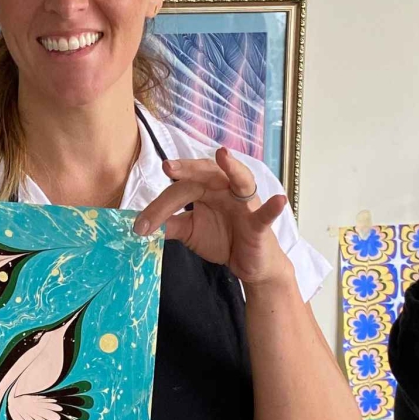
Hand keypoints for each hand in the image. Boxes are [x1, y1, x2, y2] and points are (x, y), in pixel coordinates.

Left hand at [133, 147, 293, 288]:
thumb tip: (142, 224)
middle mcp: (226, 189)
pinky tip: (278, 200)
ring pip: (239, 180)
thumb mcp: (190, 231)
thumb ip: (170, 224)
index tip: (140, 225)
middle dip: (188, 169)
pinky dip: (272, 207)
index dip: (159, 206)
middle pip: (206, 174)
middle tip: (168, 167)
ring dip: (232, 167)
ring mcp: (245, 204)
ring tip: (223, 155)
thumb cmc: (223, 239)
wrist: (250, 264)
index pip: (181, 189)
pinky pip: (266, 214)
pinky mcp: (259, 224)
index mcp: (207, 189)